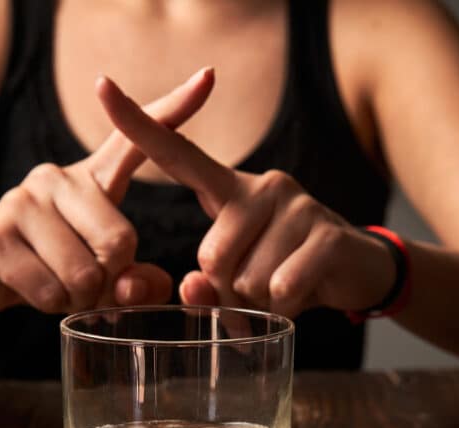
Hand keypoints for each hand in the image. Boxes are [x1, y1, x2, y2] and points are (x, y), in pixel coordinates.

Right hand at [0, 68, 215, 313]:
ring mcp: (21, 203)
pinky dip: (50, 305)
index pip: (134, 141)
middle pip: (119, 243)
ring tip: (56, 284)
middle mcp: (56, 178)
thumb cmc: (54, 268)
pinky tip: (31, 289)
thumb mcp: (103, 273)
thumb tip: (135, 287)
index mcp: (92, 178)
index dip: (174, 109)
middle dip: (109, 281)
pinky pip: (49, 291)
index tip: (208, 76)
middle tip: (85, 282)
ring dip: (77, 298)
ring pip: (83, 274)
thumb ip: (136, 282)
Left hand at [96, 75, 396, 318]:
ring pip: (247, 279)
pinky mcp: (326, 232)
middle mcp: (260, 185)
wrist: (356, 272)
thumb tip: (193, 289)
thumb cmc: (281, 273)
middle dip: (227, 290)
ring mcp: (296, 204)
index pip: (178, 154)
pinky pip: (282, 288)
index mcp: (228, 190)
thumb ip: (206, 287)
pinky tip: (301, 295)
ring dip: (259, 302)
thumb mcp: (236, 283)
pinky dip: (285, 308)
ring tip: (280, 287)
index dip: (138, 125)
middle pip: (211, 256)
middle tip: (256, 287)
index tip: (102, 88)